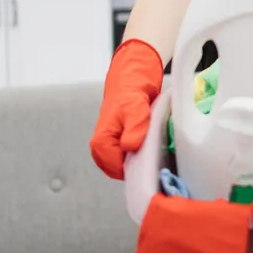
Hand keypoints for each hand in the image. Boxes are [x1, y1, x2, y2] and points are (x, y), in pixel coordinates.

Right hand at [89, 39, 163, 178]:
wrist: (131, 81)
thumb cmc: (131, 94)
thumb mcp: (136, 108)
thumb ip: (134, 128)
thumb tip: (130, 147)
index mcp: (101, 141)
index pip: (115, 168)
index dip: (133, 168)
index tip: (150, 164)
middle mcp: (100, 147)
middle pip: (117, 171)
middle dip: (134, 168)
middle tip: (151, 158)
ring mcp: (108, 148)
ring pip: (122, 167)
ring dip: (135, 163)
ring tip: (149, 151)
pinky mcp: (116, 146)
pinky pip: (125, 160)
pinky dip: (135, 158)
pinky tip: (146, 150)